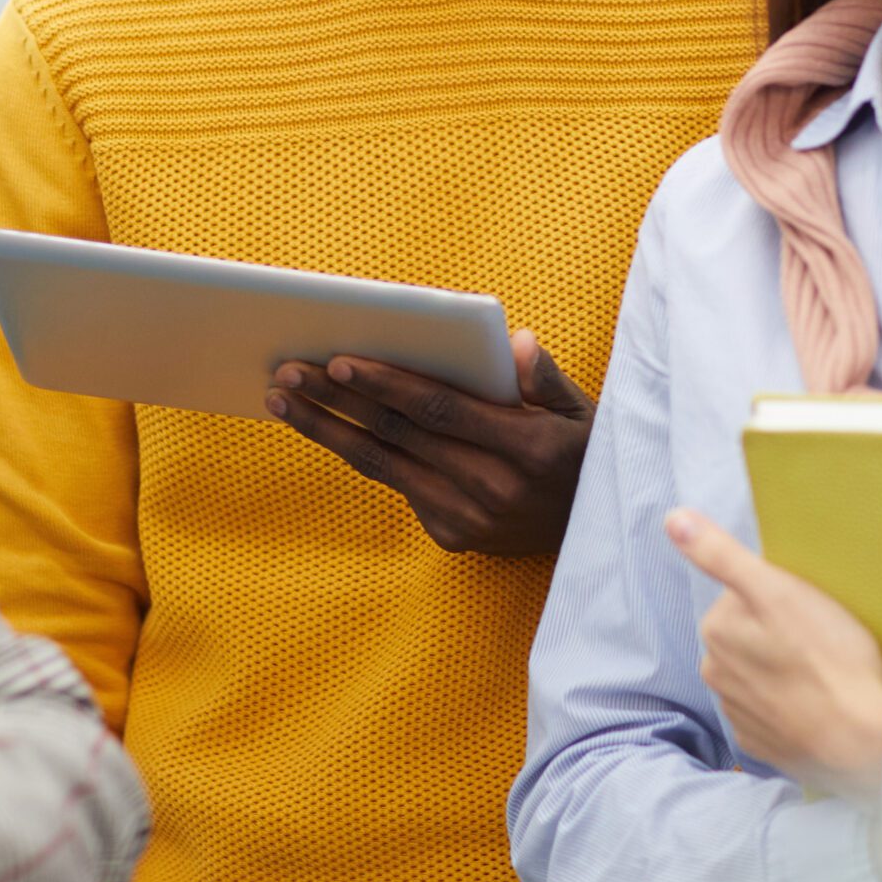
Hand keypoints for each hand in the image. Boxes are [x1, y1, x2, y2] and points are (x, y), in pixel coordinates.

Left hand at [265, 330, 592, 555]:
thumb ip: (548, 377)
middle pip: (398, 435)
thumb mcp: (584, 412)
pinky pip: (402, 487)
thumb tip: (517, 343)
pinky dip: (363, 455)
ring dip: (328, 430)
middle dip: (337, 400)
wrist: (597, 533)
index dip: (388, 385)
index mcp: (527, 448)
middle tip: (288, 371)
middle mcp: (493, 488)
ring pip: (384, 465)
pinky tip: (327, 428)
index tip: (339, 360)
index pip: (441, 409)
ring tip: (284, 400)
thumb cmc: (584, 453)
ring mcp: (470, 519)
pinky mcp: (455, 537)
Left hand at [665, 507, 881, 801]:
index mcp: (716, 630)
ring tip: (824, 674)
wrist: (862, 739)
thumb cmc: (828, 658)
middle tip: (821, 640)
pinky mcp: (761, 745)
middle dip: (778, 633)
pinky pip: (772, 713)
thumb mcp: (777, 590)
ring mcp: (738, 713)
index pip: (745, 594)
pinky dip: (790, 707)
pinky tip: (817, 704)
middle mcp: (715, 673)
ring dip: (784, 671)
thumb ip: (721, 554)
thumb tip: (673, 519)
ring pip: (760, 674)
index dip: (781, 596)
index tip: (809, 611)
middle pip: (750, 635)